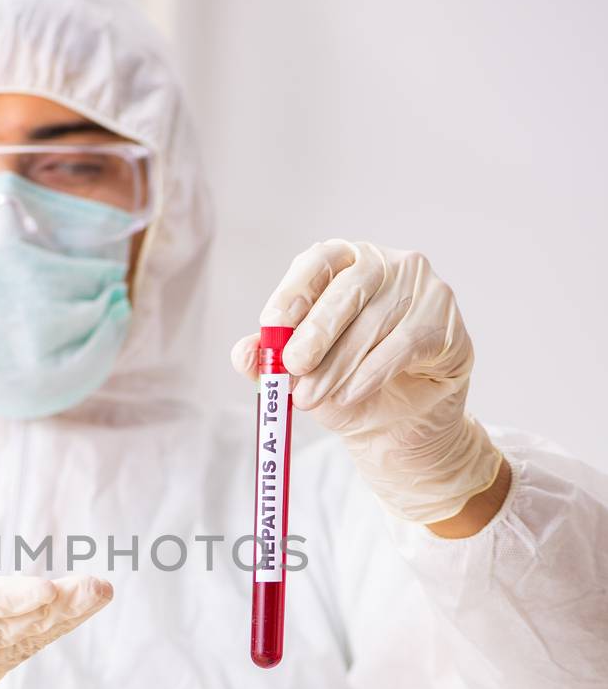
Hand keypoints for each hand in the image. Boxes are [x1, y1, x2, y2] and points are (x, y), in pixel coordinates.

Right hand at [0, 520, 111, 688]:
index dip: (7, 600)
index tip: (48, 588)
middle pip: (5, 632)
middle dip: (56, 609)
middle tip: (97, 586)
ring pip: (17, 647)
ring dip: (61, 621)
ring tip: (98, 593)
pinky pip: (13, 657)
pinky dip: (44, 635)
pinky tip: (73, 612)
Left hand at [231, 239, 502, 525]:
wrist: (398, 427)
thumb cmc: (346, 386)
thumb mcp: (302, 376)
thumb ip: (271, 361)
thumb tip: (243, 353)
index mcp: (344, 264)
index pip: (318, 261)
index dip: (294, 290)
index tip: (271, 324)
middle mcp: (385, 265)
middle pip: (349, 289)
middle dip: (316, 332)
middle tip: (292, 367)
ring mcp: (421, 288)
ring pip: (375, 322)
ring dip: (339, 365)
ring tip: (312, 398)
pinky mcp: (445, 320)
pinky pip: (407, 343)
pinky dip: (373, 372)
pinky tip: (352, 394)